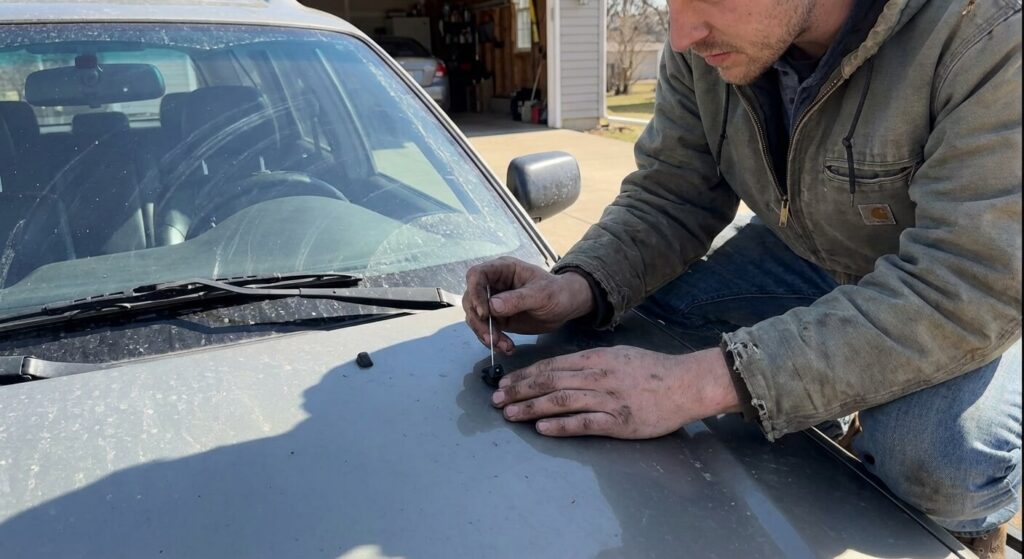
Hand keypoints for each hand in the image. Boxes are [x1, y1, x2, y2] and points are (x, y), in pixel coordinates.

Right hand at [463, 257, 593, 353]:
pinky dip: (493, 341)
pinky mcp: (498, 319)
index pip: (477, 275)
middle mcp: (494, 284)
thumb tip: (492, 306)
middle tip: (491, 338)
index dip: (475, 292)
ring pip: (476, 318)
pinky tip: (507, 348)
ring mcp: (494, 302)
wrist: (566, 307)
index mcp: (503, 270)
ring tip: (504, 346)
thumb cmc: (557, 292)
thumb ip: (517, 299)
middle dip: (478, 321)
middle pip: (471, 299)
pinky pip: (487, 330)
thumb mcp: (541, 294)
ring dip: (485, 334)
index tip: (483, 312)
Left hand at [490, 346, 740, 438]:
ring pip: (561, 401)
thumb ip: (592, 362)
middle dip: (520, 391)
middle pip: (550, 382)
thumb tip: (564, 369)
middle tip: (496, 399)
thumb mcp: (619, 355)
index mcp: (596, 359)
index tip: (505, 383)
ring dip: (531, 407)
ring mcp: (607, 399)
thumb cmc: (654, 370)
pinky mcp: (619, 422)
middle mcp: (597, 376)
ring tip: (510, 414)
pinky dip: (560, 425)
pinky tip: (542, 428)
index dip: (525, 375)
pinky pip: (584, 423)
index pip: (552, 366)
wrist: (687, 384)